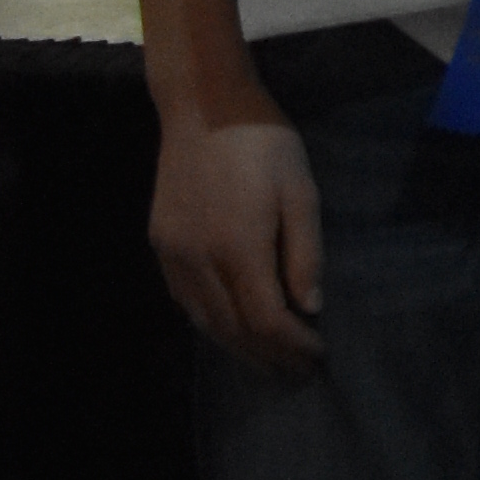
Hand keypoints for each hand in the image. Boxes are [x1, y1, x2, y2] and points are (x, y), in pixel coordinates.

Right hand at [148, 107, 323, 365]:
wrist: (203, 106)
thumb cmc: (263, 142)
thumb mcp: (300, 190)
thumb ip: (305, 253)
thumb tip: (311, 308)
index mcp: (238, 247)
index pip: (266, 319)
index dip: (293, 345)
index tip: (318, 355)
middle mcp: (198, 260)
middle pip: (233, 330)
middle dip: (269, 356)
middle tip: (299, 373)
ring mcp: (174, 255)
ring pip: (205, 321)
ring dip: (239, 347)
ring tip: (269, 362)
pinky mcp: (160, 244)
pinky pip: (185, 300)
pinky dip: (211, 323)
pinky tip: (231, 329)